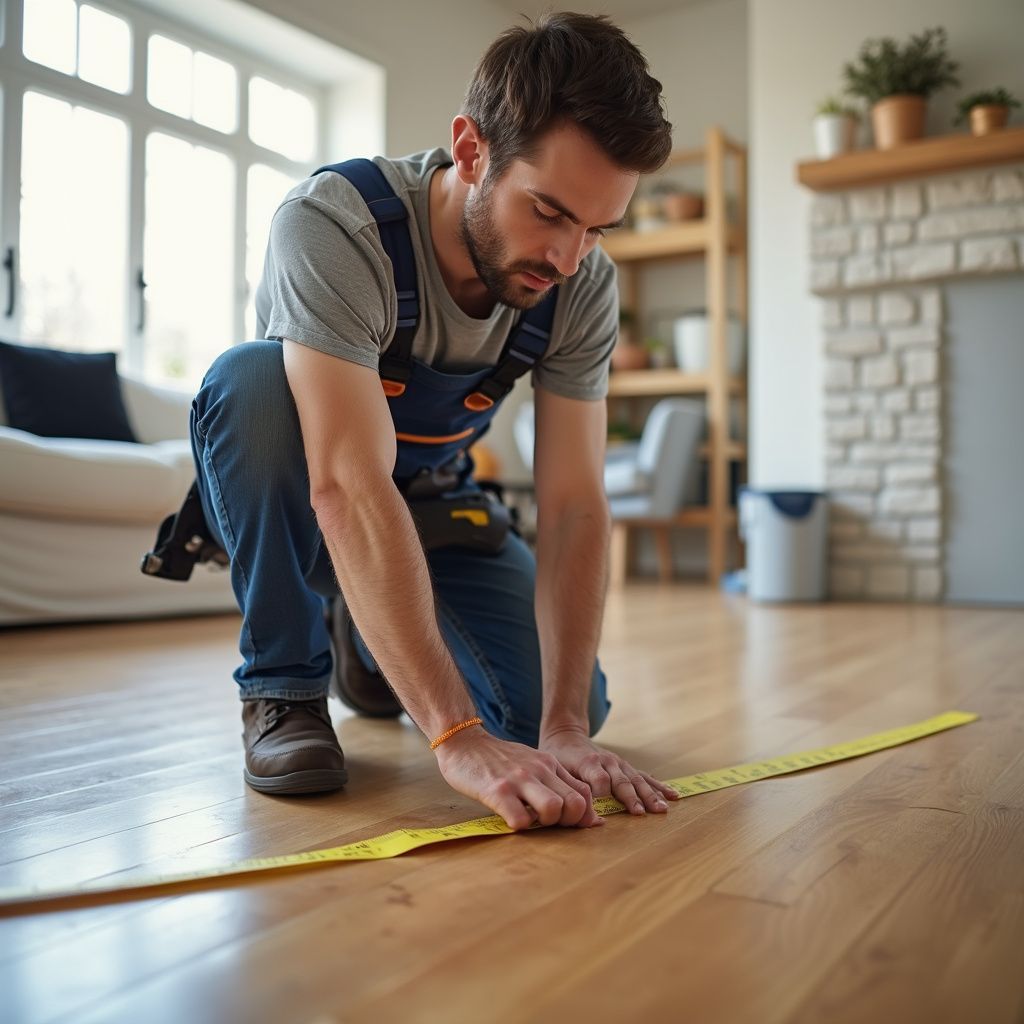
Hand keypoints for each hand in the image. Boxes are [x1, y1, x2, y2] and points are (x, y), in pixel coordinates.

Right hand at [434, 727, 604, 830]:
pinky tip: (510, 818)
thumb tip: (583, 814)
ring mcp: (518, 779)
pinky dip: (519, 826)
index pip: (585, 793)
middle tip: (548, 823)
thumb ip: (554, 782)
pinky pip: (520, 819)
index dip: (583, 815)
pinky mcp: (497, 790)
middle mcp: (539, 770)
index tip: (568, 822)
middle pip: (575, 804)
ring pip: (553, 809)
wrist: (463, 741)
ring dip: (545, 824)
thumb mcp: (532, 763)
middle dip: (567, 823)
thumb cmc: (498, 759)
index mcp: (549, 764)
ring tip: (530, 820)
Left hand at [538, 727, 679, 815]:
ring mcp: (619, 763)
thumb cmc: (559, 758)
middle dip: (632, 798)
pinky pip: (644, 777)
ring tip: (662, 809)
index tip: (603, 811)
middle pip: (622, 781)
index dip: (601, 793)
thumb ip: (568, 787)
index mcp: (588, 763)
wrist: (567, 737)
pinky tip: (672, 794)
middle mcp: (607, 762)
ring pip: (637, 780)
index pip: (599, 780)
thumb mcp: (556, 770)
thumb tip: (579, 810)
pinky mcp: (626, 767)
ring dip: (650, 795)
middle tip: (641, 813)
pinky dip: (658, 786)